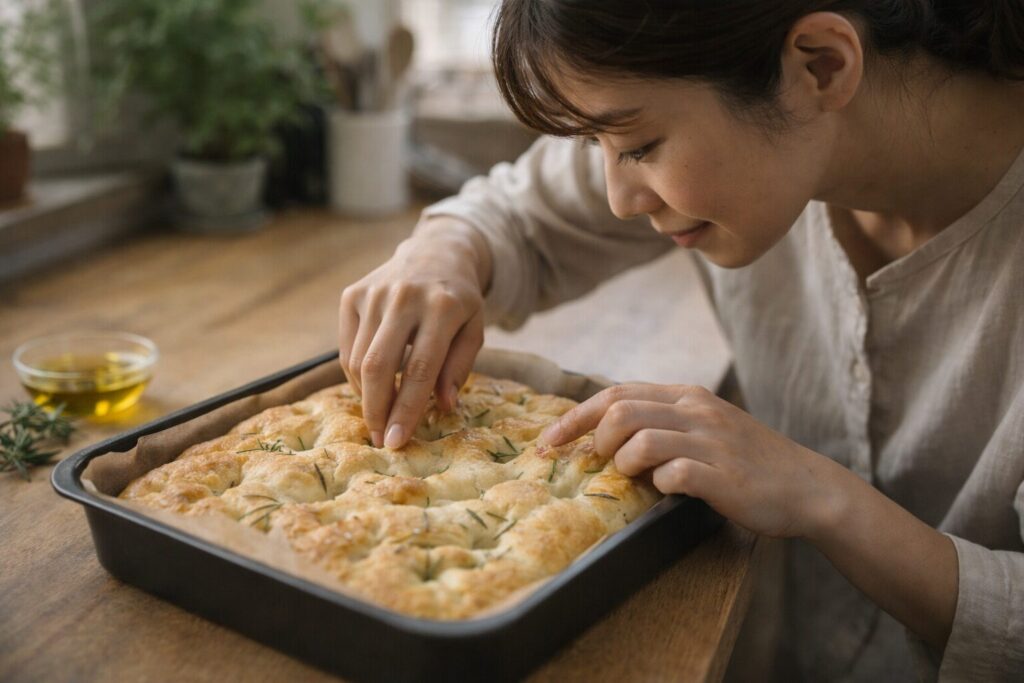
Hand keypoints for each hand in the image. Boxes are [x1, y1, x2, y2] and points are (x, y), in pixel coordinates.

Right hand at [338, 217, 490, 448]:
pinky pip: (346, 348)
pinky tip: (372, 385)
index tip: (397, 441)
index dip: (407, 409)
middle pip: (380, 366)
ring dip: (367, 396)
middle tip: (381, 438)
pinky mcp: (352, 294)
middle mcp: (404, 297)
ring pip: (358, 360)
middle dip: (377, 410)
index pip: (421, 368)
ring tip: (381, 413)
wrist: (435, 252)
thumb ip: (460, 367)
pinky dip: (356, 375)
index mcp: (442, 307)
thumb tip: (444, 406)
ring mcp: (374, 293)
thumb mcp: (474, 330)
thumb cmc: (458, 302)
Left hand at [539, 383, 846, 538]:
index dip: (575, 416)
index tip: (549, 441)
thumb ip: (662, 421)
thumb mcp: (704, 426)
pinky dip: (659, 484)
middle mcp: (696, 410)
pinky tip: (668, 490)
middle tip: (597, 463)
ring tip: (634, 477)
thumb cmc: (747, 461)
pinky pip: (673, 474)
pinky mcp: (723, 475)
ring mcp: (711, 441)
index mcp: (687, 395)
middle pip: (621, 410)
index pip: (616, 392)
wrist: (806, 486)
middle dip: (595, 439)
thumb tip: (604, 433)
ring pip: (641, 439)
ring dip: (624, 462)